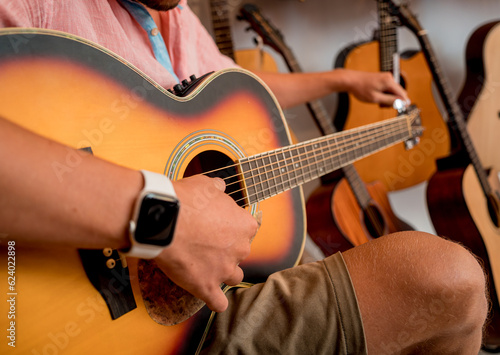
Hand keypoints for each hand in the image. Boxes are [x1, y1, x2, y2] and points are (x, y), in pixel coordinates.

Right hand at [154, 175, 257, 312]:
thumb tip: (220, 187)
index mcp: (245, 225)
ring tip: (207, 267)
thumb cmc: (186, 200)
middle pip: (240, 252)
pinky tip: (210, 297)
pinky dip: (216, 301)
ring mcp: (224, 269)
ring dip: (224, 272)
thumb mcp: (206, 185)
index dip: (231, 227)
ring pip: (234, 276)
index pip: (247, 229)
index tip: (217, 225)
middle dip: (227, 249)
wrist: (164, 219)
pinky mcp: (206, 286)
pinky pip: (218, 302)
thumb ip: (218, 188)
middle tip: (206, 242)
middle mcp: (240, 249)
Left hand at [342, 69, 408, 106]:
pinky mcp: (382, 79)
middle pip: (399, 93)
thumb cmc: (361, 89)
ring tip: (377, 103)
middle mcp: (390, 78)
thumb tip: (403, 103)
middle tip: (382, 106)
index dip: (403, 103)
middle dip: (394, 101)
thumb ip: (390, 100)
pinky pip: (388, 89)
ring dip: (388, 99)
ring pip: (393, 91)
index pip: (402, 94)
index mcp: (389, 82)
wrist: (350, 80)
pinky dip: (385, 95)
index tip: (399, 110)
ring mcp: (386, 77)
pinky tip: (377, 97)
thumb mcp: (376, 98)